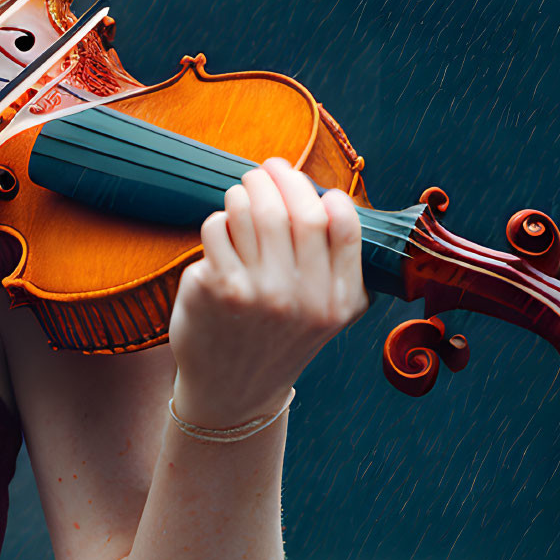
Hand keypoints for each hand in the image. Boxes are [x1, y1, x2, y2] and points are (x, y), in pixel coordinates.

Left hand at [167, 157, 367, 427]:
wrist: (232, 391)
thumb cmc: (278, 337)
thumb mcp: (326, 313)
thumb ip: (336, 265)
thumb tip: (328, 197)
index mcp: (338, 300)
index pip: (343, 225)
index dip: (327, 194)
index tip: (310, 185)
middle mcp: (302, 298)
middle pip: (296, 211)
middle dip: (279, 178)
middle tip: (266, 169)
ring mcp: (258, 293)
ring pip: (252, 211)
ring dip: (244, 191)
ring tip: (242, 191)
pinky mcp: (216, 288)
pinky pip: (217, 227)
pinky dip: (218, 219)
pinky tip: (222, 229)